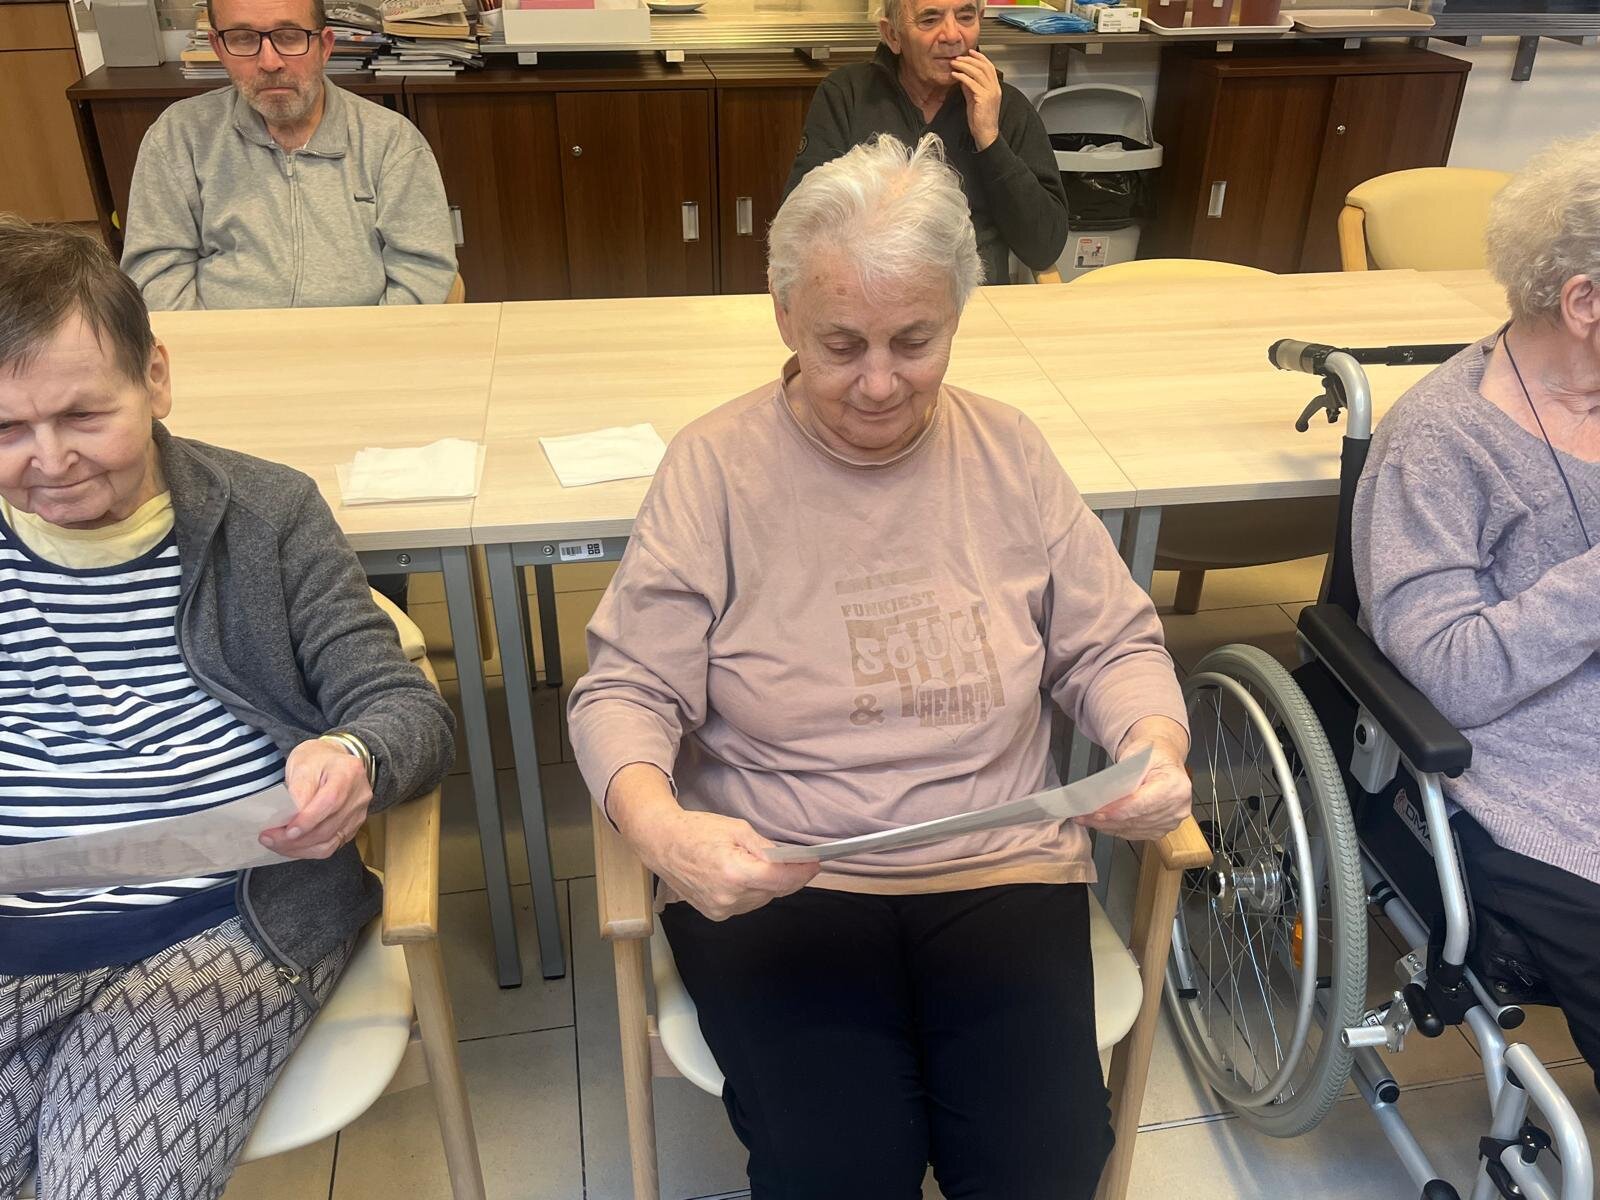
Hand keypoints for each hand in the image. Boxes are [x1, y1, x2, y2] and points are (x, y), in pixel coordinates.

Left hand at [260, 738, 372, 860]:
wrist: (336, 760)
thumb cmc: (318, 759)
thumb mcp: (303, 764)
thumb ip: (298, 790)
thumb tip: (288, 819)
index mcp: (349, 772)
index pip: (330, 802)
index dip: (308, 820)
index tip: (286, 831)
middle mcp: (359, 796)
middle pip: (328, 827)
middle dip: (296, 839)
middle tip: (269, 838)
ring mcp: (358, 814)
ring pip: (329, 842)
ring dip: (299, 848)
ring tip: (276, 844)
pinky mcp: (352, 827)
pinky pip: (331, 847)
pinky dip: (308, 850)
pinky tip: (291, 846)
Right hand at [610, 763, 818, 920]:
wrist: (662, 844)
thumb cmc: (697, 831)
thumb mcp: (737, 829)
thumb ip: (766, 848)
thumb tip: (791, 859)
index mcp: (734, 873)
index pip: (780, 879)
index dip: (802, 872)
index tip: (816, 864)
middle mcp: (728, 898)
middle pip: (773, 891)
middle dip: (787, 876)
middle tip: (795, 861)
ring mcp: (720, 910)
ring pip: (761, 900)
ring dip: (769, 885)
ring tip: (764, 866)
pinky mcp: (715, 914)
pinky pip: (746, 904)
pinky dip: (753, 892)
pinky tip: (746, 877)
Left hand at [949, 50, 1001, 150]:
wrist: (986, 134)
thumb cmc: (980, 120)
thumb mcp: (975, 100)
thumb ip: (971, 88)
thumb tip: (963, 77)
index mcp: (995, 87)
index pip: (989, 67)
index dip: (980, 58)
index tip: (970, 52)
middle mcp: (995, 88)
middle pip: (984, 67)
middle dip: (970, 59)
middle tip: (958, 57)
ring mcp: (990, 93)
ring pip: (978, 73)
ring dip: (964, 66)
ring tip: (954, 63)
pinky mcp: (984, 98)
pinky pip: (972, 83)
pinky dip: (962, 77)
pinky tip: (955, 75)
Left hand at [1076, 716, 1191, 841]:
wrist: (1164, 759)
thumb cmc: (1153, 755)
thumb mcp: (1137, 755)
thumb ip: (1123, 777)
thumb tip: (1102, 796)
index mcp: (1175, 785)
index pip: (1142, 804)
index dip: (1117, 811)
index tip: (1096, 812)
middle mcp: (1178, 806)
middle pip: (1136, 819)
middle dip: (1106, 819)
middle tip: (1083, 816)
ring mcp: (1171, 821)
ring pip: (1133, 829)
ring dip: (1107, 826)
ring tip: (1086, 819)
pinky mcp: (1162, 829)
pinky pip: (1136, 833)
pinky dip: (1116, 829)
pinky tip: (1101, 824)